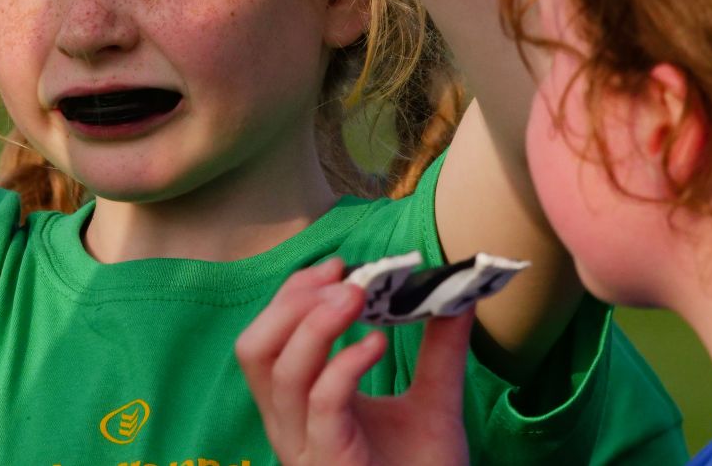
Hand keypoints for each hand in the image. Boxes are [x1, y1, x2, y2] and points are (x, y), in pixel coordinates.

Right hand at [236, 259, 471, 465]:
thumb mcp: (433, 403)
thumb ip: (440, 351)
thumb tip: (457, 295)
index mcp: (301, 405)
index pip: (268, 336)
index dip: (293, 294)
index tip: (339, 266)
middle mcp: (291, 425)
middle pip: (254, 348)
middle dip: (291, 302)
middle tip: (344, 279)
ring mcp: (305, 447)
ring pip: (276, 372)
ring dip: (312, 324)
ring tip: (356, 297)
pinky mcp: (329, 462)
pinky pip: (321, 405)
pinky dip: (343, 365)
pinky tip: (374, 343)